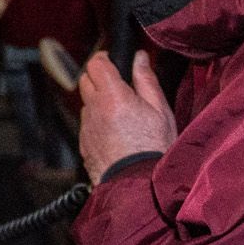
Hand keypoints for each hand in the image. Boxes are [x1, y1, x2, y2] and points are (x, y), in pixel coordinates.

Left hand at [77, 50, 175, 179]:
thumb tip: (139, 58)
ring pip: (86, 103)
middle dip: (98, 77)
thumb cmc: (154, 148)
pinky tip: (114, 132)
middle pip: (85, 79)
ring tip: (119, 113)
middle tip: (116, 84)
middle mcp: (94, 108)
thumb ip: (146, 80)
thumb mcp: (159, 110)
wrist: (140, 186)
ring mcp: (86, 127)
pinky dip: (96, 122)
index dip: (104, 59)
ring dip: (97, 101)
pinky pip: (87, 124)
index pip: (96, 63)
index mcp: (113, 95)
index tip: (112, 61)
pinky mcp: (84, 144)